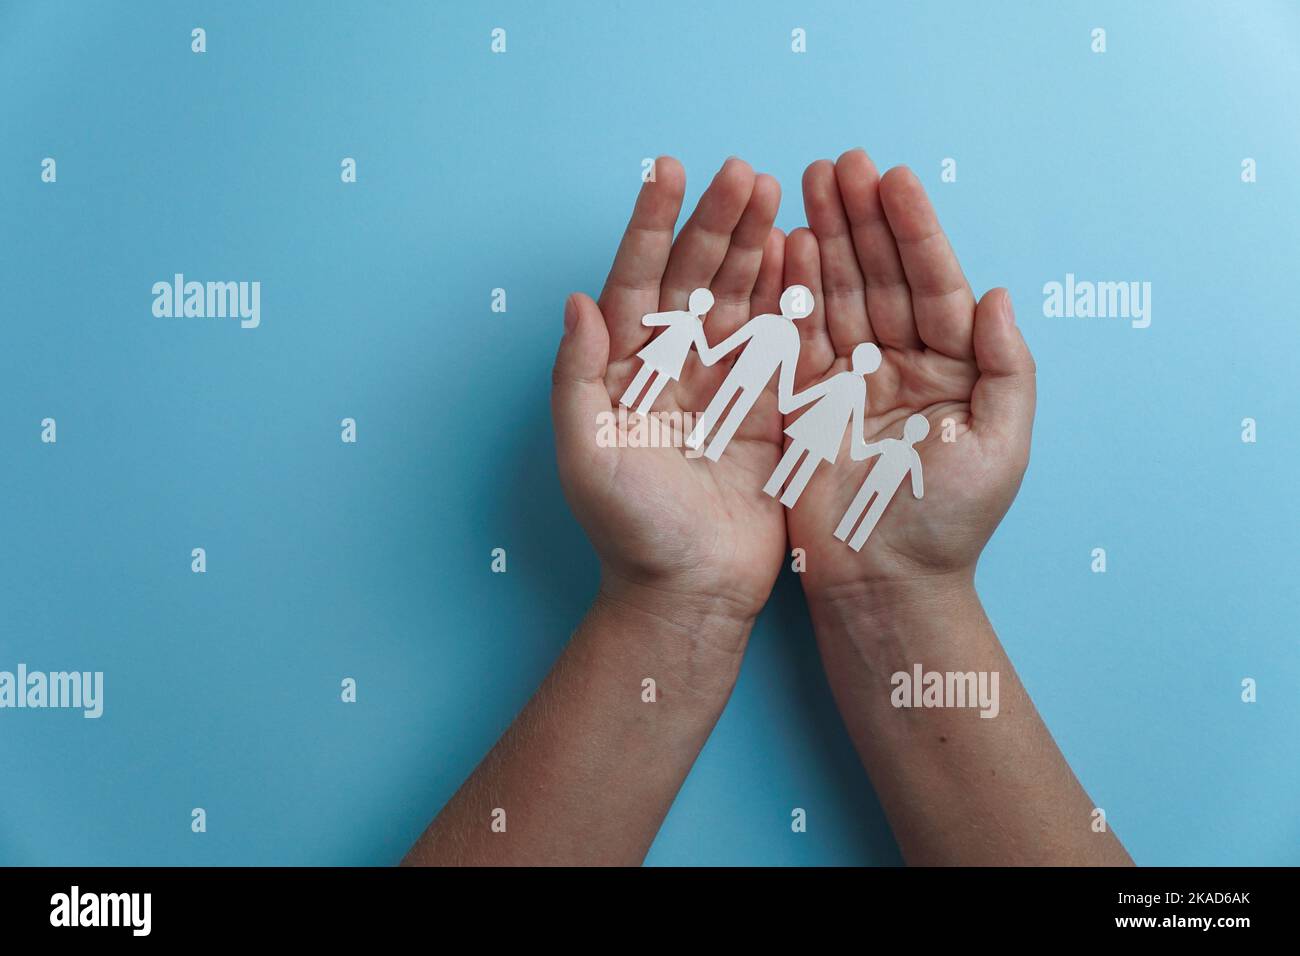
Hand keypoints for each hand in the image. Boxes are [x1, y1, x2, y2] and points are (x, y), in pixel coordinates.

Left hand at [552, 157, 787, 646]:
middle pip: (695, 278)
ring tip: (776, 194)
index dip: (650, 225)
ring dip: (755, 245)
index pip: (635, 280)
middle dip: (717, 223)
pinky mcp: (768, 408)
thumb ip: (577, 376)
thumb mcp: (586, 452)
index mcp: (624, 370)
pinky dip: (790, 295)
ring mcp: (723, 383)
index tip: (668, 171)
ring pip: (740, 298)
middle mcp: (672, 367)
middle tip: (746, 173)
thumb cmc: (629, 528)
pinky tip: (800, 251)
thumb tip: (576, 300)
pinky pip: (781, 340)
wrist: (690, 590)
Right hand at [781, 150, 1036, 607]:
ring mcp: (848, 378)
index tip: (892, 178)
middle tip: (836, 164)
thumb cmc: (948, 523)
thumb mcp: (1000, 446)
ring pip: (834, 294)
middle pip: (878, 277)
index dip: (913, 231)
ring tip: (804, 185)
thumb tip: (997, 293)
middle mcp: (899, 362)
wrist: (883, 583)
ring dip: (821, 239)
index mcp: (952, 367)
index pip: (933, 284)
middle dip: (858, 219)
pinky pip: (795, 335)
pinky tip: (780, 247)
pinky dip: (787, 291)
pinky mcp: (803, 400)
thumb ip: (1007, 367)